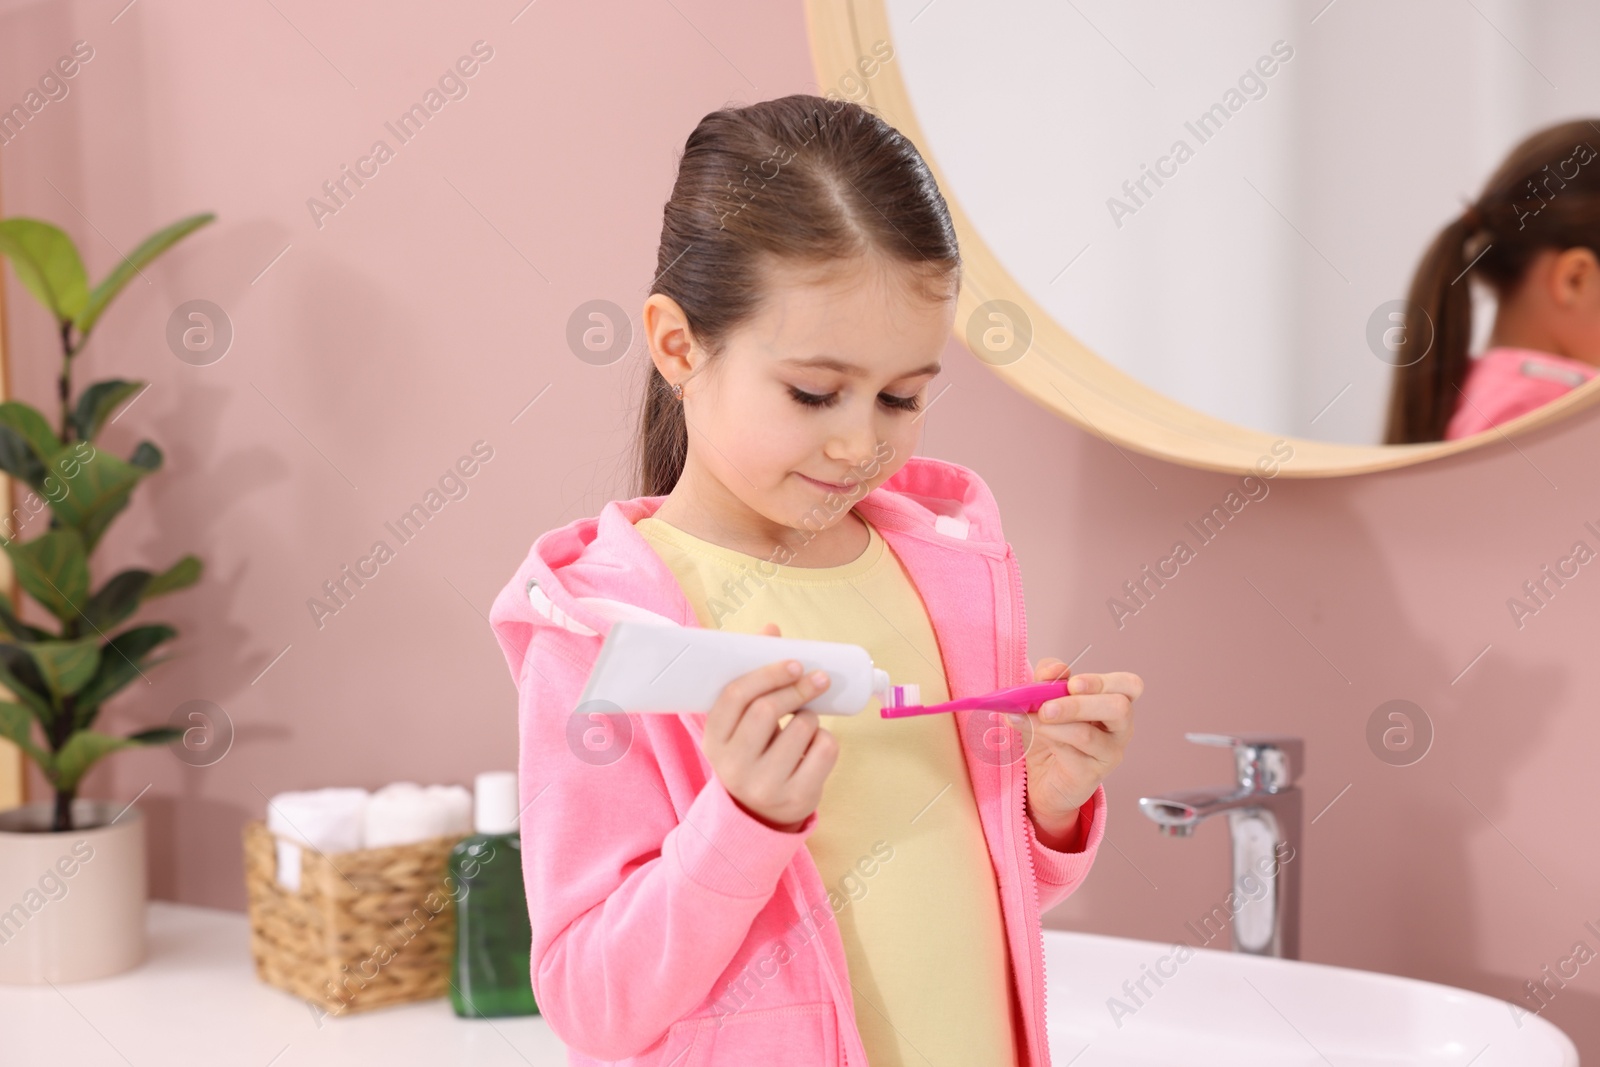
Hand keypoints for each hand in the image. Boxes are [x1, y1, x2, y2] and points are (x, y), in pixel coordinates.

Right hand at [700, 623, 839, 832]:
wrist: (758, 814)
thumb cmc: (752, 752)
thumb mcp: (741, 722)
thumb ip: (753, 676)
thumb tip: (771, 629)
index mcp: (714, 739)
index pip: (735, 695)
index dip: (767, 673)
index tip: (795, 662)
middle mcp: (733, 765)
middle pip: (767, 710)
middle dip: (797, 688)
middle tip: (818, 677)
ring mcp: (764, 785)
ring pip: (802, 728)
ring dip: (812, 716)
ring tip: (805, 723)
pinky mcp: (795, 798)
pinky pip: (825, 750)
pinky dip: (827, 739)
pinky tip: (814, 746)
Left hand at [1018, 658, 1139, 849]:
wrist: (1042, 778)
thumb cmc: (1052, 734)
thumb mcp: (1045, 699)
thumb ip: (1048, 680)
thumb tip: (1054, 669)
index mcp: (1114, 702)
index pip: (1130, 685)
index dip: (1103, 681)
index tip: (1072, 682)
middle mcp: (1120, 728)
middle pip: (1118, 708)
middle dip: (1079, 703)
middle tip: (1047, 706)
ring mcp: (1109, 753)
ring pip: (1088, 734)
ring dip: (1055, 723)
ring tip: (1033, 718)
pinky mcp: (1091, 774)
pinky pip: (1071, 753)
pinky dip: (1047, 738)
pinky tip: (1031, 732)